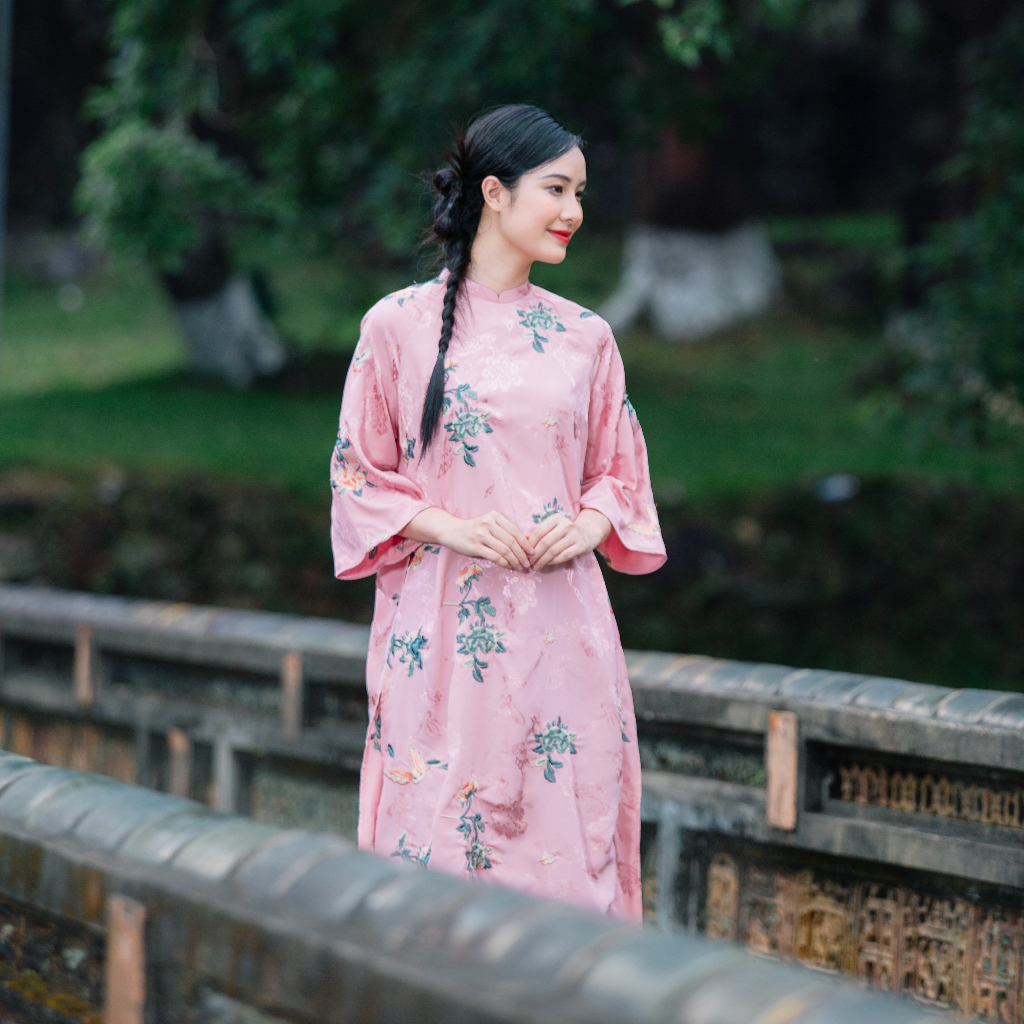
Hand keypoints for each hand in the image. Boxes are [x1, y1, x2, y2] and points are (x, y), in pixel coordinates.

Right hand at [402, 508, 533, 569]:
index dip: (525, 544)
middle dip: (522, 555)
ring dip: (514, 561)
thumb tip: (527, 542)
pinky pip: (494, 557)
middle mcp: (488, 523)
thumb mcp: (489, 525)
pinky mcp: (474, 546)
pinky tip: (508, 567)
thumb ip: (505, 531)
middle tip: (527, 564)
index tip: (532, 553)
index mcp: (494, 516)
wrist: (451, 530)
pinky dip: (504, 563)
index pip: (515, 531)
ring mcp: (480, 534)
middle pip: (511, 542)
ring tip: (519, 567)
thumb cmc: (474, 529)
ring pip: (504, 550)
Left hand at [527, 509, 611, 569]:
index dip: (530, 544)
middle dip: (535, 555)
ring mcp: (575, 535)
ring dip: (543, 560)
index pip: (539, 532)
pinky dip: (553, 562)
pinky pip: (564, 556)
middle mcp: (566, 524)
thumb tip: (523, 539)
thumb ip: (539, 533)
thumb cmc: (565, 532)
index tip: (525, 553)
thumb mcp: (553, 529)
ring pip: (554, 550)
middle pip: (545, 542)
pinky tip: (548, 564)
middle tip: (529, 562)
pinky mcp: (581, 545)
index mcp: (556, 518)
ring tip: (536, 566)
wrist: (588, 533)